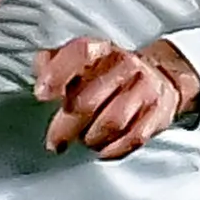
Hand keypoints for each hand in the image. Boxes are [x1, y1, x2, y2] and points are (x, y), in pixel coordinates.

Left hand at [35, 36, 199, 160]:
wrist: (160, 77)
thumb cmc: (109, 73)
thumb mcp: (81, 60)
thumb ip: (54, 62)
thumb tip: (40, 72)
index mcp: (101, 50)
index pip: (80, 52)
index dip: (57, 73)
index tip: (41, 94)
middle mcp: (125, 65)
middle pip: (88, 101)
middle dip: (65, 127)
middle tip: (55, 141)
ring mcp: (144, 89)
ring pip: (111, 123)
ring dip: (90, 139)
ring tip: (83, 141)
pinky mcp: (158, 113)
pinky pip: (132, 138)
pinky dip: (112, 149)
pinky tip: (103, 148)